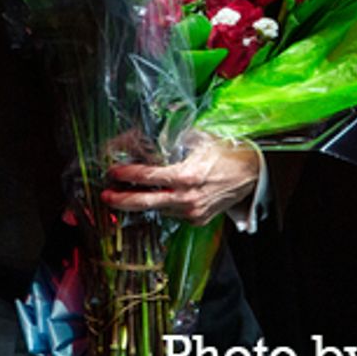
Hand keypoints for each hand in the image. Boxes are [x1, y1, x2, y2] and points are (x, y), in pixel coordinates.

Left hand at [102, 131, 259, 225]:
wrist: (251, 174)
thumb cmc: (225, 153)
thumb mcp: (199, 139)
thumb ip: (173, 141)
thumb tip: (146, 135)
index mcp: (186, 176)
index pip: (148, 176)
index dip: (127, 174)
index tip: (112, 172)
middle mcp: (187, 198)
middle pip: (146, 202)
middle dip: (122, 200)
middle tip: (105, 195)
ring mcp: (192, 213)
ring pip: (158, 208)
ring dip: (142, 201)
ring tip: (126, 193)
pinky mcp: (197, 220)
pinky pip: (172, 213)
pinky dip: (163, 204)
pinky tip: (159, 195)